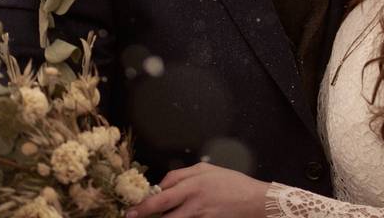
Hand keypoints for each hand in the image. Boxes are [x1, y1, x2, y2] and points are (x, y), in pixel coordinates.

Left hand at [127, 162, 270, 217]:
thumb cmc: (232, 183)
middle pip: (161, 204)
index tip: (136, 203)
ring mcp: (199, 214)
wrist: (254, 201)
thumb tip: (163, 184)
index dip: (148, 196)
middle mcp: (194, 197)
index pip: (164, 186)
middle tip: (130, 215)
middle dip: (143, 211)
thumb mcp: (208, 170)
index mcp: (194, 180)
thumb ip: (185, 175)